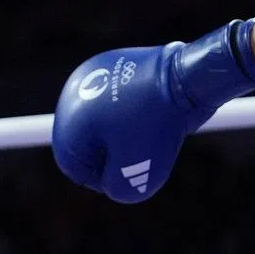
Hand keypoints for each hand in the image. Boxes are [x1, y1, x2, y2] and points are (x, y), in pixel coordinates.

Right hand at [52, 19, 254, 202]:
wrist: (185, 78)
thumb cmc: (156, 126)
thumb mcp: (137, 175)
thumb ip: (118, 189)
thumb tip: (114, 184)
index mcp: (69, 122)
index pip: (73, 166)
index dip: (103, 178)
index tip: (130, 173)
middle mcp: (73, 94)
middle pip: (85, 141)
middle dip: (112, 153)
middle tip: (141, 153)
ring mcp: (94, 74)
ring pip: (102, 120)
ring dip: (122, 133)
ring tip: (149, 132)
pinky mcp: (115, 64)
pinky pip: (116, 99)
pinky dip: (131, 111)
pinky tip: (151, 112)